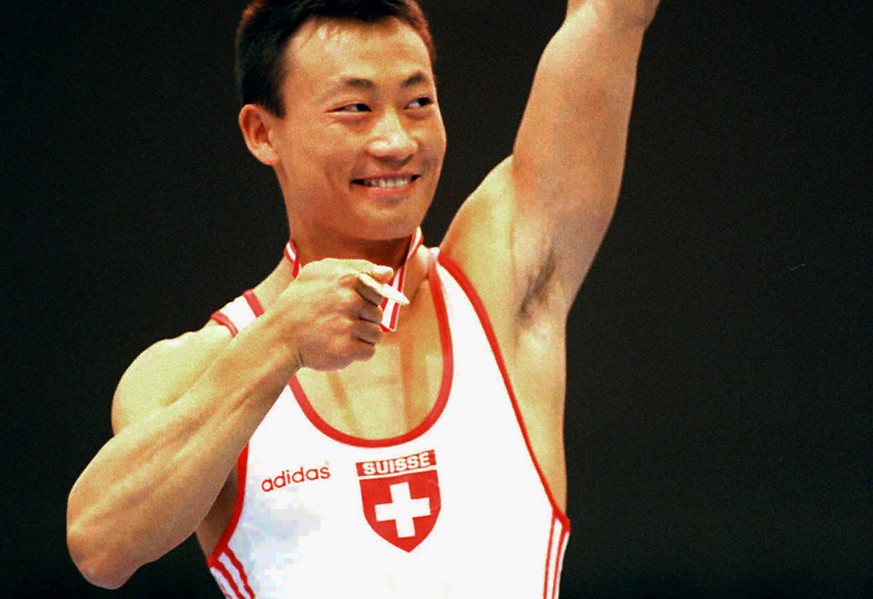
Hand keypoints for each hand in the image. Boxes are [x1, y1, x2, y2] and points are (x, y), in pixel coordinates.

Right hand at [274, 259, 393, 370]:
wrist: (279, 337)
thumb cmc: (300, 301)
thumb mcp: (320, 272)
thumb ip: (357, 268)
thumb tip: (388, 273)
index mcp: (346, 278)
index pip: (379, 290)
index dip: (366, 298)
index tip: (349, 303)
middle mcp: (349, 301)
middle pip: (378, 313)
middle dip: (363, 318)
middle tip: (337, 320)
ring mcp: (348, 326)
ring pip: (376, 333)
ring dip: (361, 336)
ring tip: (337, 334)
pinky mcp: (348, 350)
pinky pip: (369, 351)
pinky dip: (357, 352)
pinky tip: (339, 346)